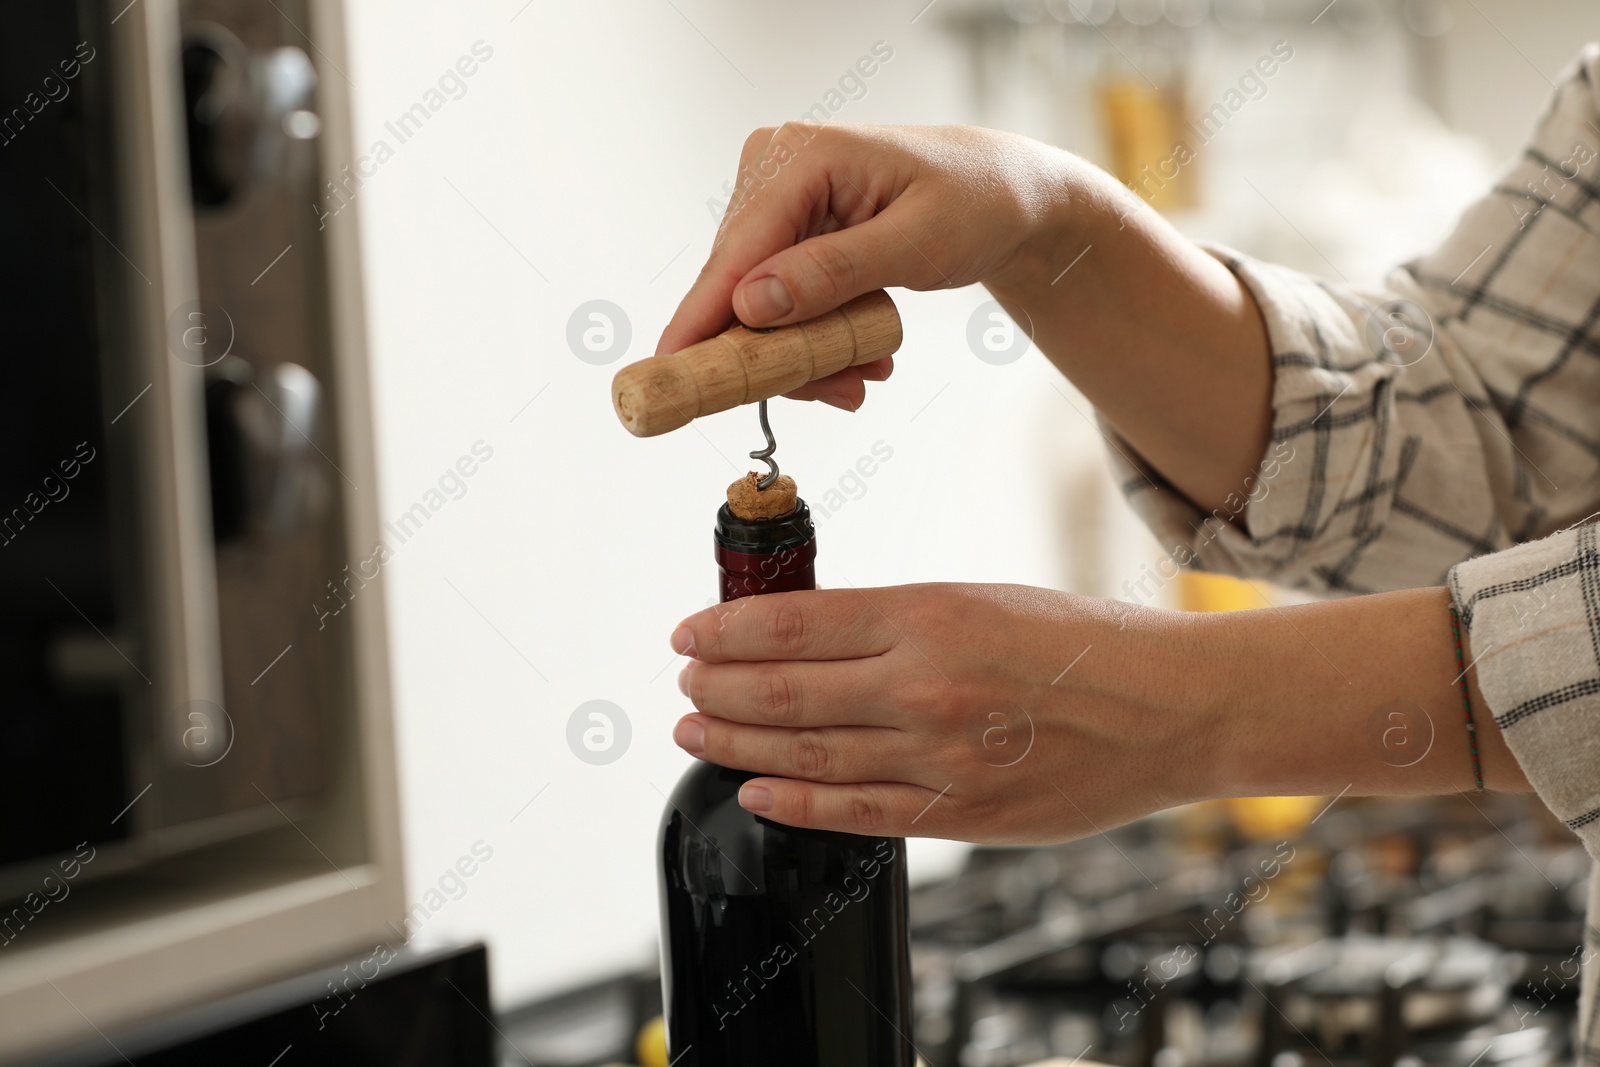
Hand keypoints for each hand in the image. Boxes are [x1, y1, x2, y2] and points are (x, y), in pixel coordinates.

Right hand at [656, 124, 1078, 410]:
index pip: (736, 251)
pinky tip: (860, 358)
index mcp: (801, 155)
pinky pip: (780, 303)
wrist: (1009, 196)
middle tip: (846, 393)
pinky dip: (814, 340)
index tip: (669, 371)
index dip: (701, 317)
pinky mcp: (788, 232)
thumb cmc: (977, 203)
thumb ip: (833, 273)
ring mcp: (778, 202)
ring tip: (868, 376)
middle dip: (780, 352)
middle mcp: (775, 170)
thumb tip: (750, 304)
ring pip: (757, 305)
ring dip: (806, 355)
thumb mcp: (917, 243)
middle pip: (739, 287)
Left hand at [669, 583, 1215, 843]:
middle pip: (783, 688)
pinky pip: (855, 811)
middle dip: (716, 685)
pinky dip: (793, 800)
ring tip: (694, 728)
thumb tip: (811, 634)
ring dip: (735, 740)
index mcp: (930, 614)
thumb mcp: (984, 598)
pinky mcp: (960, 813)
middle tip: (683, 681)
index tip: (688, 633)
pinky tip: (754, 787)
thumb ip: (899, 620)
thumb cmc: (1084, 644)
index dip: (725, 629)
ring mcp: (940, 756)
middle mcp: (924, 683)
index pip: (794, 622)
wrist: (1173, 709)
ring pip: (806, 750)